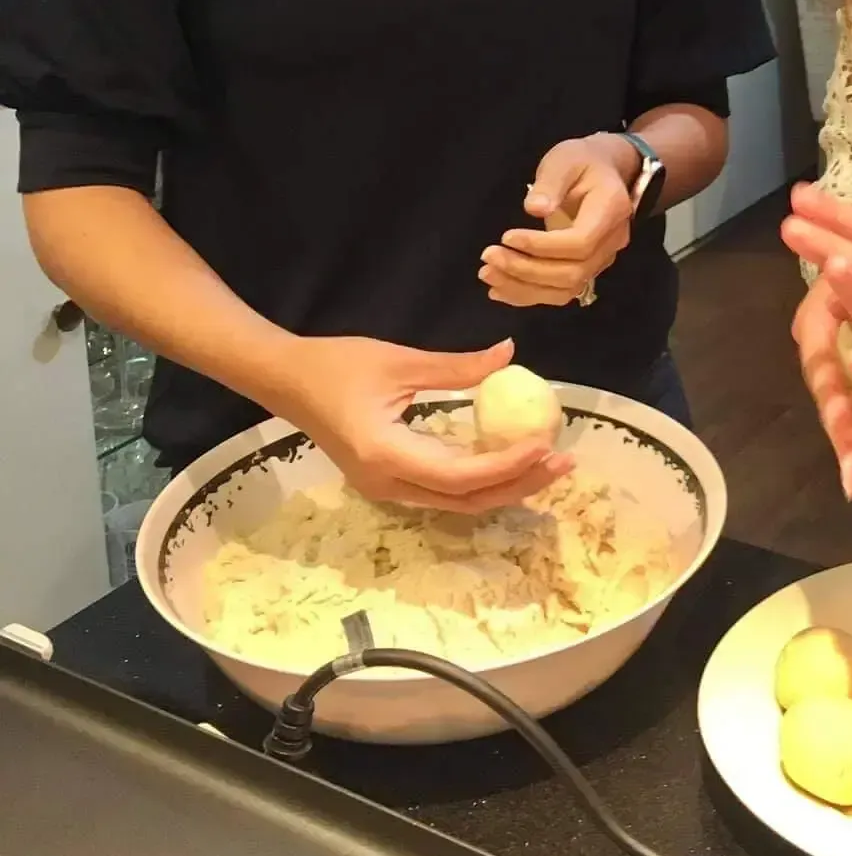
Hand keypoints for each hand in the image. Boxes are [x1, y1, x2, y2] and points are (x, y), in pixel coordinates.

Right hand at [274, 336, 572, 511]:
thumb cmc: (337, 365)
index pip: (461, 474)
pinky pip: (443, 491)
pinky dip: (480, 480)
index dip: (508, 465)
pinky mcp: (387, 482)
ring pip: (456, 502)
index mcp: (387, 455)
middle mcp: (388, 484)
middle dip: (519, 484)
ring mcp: (386, 489)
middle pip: (466, 500)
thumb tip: (510, 354)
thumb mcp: (400, 360)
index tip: (545, 444)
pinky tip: (508, 459)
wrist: (285, 381)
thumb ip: (457, 367)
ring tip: (546, 463)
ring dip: (503, 486)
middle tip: (563, 460)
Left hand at [480, 137, 634, 306]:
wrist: (604, 171)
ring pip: (565, 288)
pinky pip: (560, 291)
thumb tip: (534, 209)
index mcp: (611, 211)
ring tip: (488, 274)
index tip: (507, 236)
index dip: (542, 246)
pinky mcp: (587, 269)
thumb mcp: (565, 159)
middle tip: (489, 256)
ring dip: (523, 287)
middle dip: (527, 270)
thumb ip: (551, 183)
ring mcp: (601, 259)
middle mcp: (612, 242)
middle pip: (573, 272)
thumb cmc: (582, 161)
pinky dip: (528, 294)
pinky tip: (500, 289)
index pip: (580, 242)